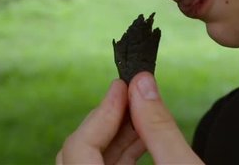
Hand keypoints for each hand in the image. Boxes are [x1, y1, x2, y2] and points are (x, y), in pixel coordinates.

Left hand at [56, 72, 202, 163]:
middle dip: (108, 120)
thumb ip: (159, 127)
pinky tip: (144, 134)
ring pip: (92, 161)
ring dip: (117, 134)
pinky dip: (122, 151)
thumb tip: (141, 83)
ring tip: (142, 109)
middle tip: (132, 94)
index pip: (78, 148)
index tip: (123, 86)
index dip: (101, 112)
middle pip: (79, 152)